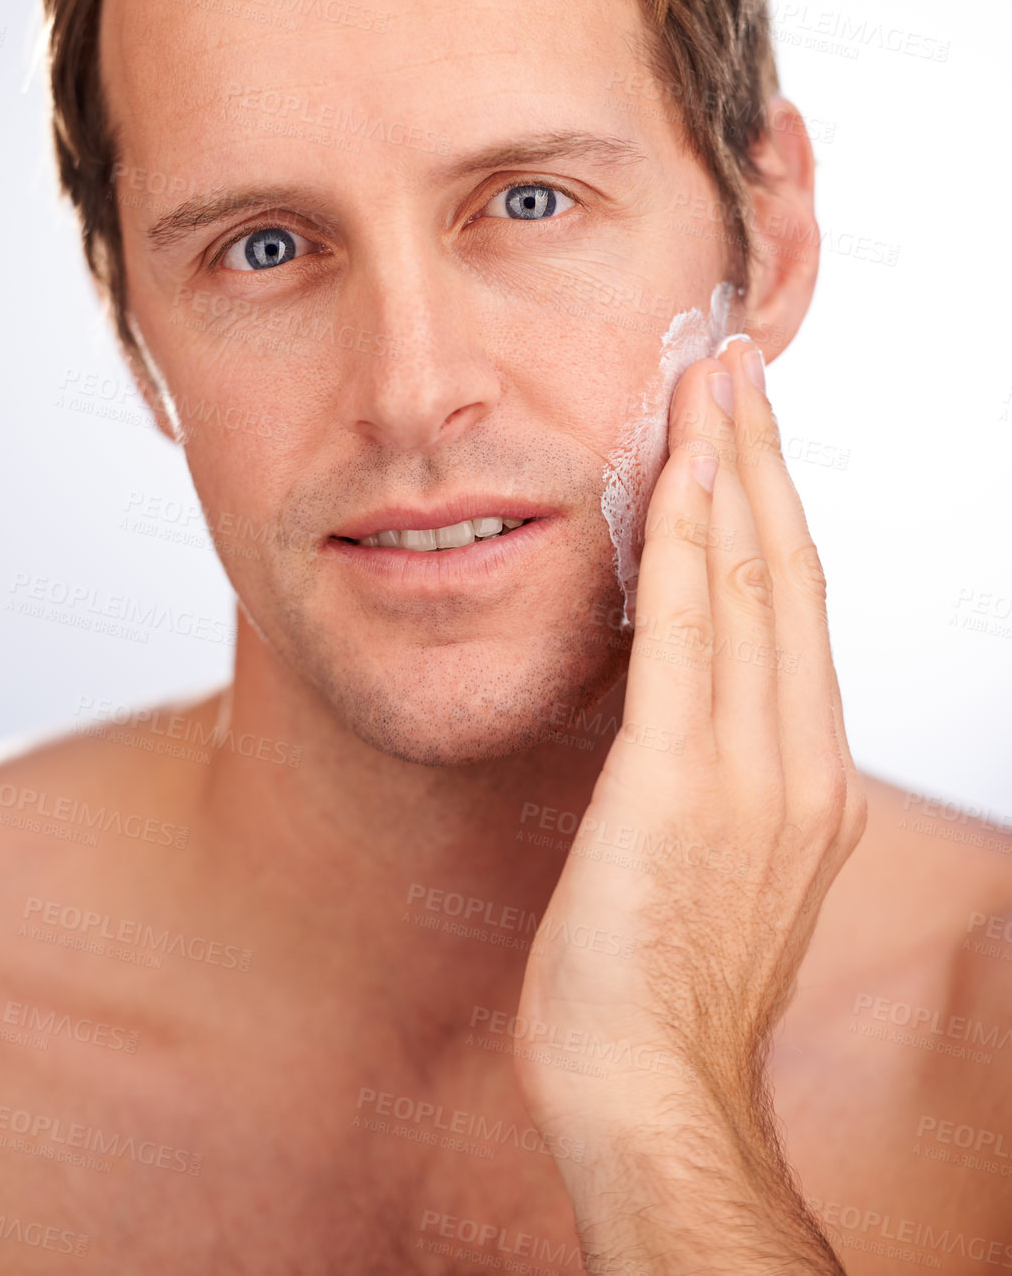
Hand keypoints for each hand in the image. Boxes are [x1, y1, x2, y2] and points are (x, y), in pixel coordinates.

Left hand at [514, 336, 865, 1272]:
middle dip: (760, 458)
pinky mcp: (681, 782)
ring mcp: (752, 770)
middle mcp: (799, 762)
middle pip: (789, 572)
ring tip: (713, 384)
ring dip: (728, 469)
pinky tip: (674, 474)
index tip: (749, 436)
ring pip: (752, 581)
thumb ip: (719, 779)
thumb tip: (686, 713)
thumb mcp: (714, 867)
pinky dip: (686, 540)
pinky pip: (689, 631)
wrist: (652, 1092)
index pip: (797, 611)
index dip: (775, 509)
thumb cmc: (660, 993)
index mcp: (808, 781)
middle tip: (738, 368)